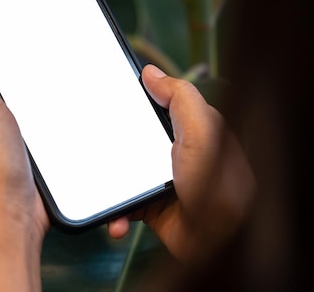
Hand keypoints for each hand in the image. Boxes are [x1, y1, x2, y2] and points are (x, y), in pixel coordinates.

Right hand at [108, 65, 254, 264]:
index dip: (135, 101)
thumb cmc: (218, 184)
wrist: (219, 240)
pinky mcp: (154, 207)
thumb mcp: (202, 129)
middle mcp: (176, 153)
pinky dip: (117, 213)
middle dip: (113, 143)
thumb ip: (179, 97)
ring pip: (125, 173)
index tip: (107, 96)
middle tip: (94, 143)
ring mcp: (164, 181)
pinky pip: (126, 205)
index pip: (158, 106)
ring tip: (101, 186)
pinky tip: (117, 218)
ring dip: (110, 182)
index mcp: (190, 128)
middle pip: (135, 138)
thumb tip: (152, 73)